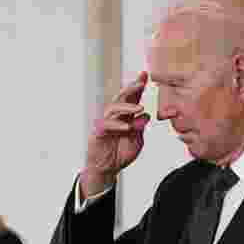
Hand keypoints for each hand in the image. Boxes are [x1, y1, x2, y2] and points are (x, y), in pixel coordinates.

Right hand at [80, 72, 151, 197]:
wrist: (107, 169)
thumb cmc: (121, 152)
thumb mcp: (137, 140)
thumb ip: (140, 128)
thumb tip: (145, 115)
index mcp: (125, 116)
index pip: (132, 98)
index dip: (138, 86)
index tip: (146, 74)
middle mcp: (114, 116)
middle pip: (121, 98)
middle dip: (131, 88)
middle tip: (141, 83)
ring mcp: (105, 123)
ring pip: (114, 109)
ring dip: (127, 107)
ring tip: (140, 108)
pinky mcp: (98, 133)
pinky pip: (106, 125)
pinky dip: (117, 125)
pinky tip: (127, 126)